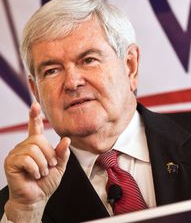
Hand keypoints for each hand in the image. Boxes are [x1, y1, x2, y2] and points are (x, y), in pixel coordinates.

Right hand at [4, 102, 70, 221]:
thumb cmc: (46, 182)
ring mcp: (16, 154)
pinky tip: (35, 175)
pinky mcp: (10, 163)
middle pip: (38, 139)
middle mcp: (24, 146)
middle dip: (48, 154)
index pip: (35, 127)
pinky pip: (27, 159)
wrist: (36, 199)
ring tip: (42, 172)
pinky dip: (35, 168)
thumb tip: (66, 139)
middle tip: (49, 166)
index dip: (34, 116)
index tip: (34, 104)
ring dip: (42, 163)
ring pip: (33, 148)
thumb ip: (62, 153)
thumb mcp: (59, 166)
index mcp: (36, 145)